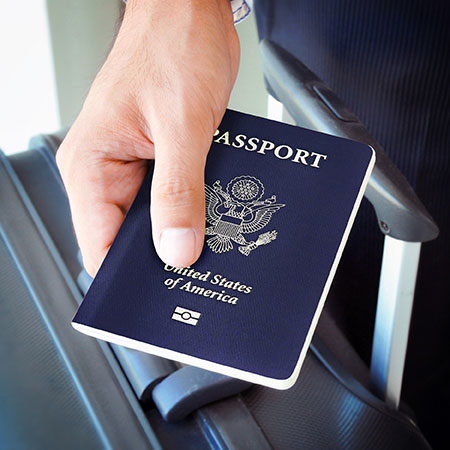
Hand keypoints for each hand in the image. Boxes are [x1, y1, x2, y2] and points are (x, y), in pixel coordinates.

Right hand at [56, 0, 239, 275]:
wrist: (192, 13)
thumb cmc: (174, 47)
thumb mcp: (181, 125)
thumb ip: (178, 191)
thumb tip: (176, 249)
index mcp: (92, 165)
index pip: (99, 244)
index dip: (128, 277)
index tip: (160, 297)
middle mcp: (107, 170)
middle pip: (128, 238)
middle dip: (162, 256)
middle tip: (197, 274)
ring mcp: (135, 167)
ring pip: (154, 220)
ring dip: (181, 232)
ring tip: (211, 245)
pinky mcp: (160, 160)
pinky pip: (173, 198)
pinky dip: (193, 210)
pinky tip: (214, 217)